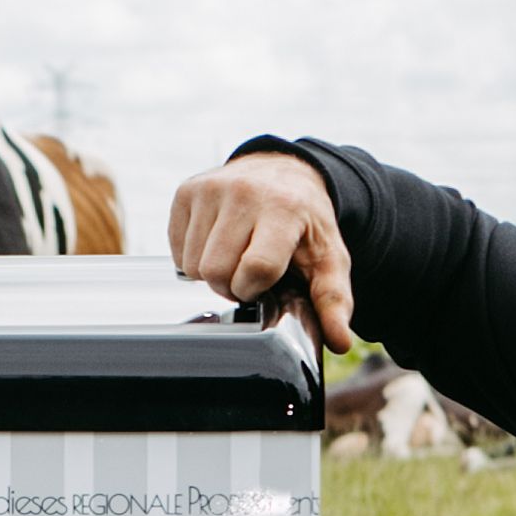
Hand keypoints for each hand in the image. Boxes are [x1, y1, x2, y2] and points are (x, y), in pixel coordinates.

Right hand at [166, 152, 355, 351]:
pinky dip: (194, 256)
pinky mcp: (187, 190)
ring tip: (234, 256)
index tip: (265, 282)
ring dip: (211, 272)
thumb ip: (334, 300)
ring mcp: (211, 188)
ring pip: (192, 265)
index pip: (255, 269)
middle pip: (216, 271)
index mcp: (283, 209)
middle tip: (248, 274)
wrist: (284, 172)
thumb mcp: (328, 258)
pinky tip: (217, 242)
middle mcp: (244, 192)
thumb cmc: (306, 223)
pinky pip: (177, 249)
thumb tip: (339, 343)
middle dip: (231, 285)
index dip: (255, 288)